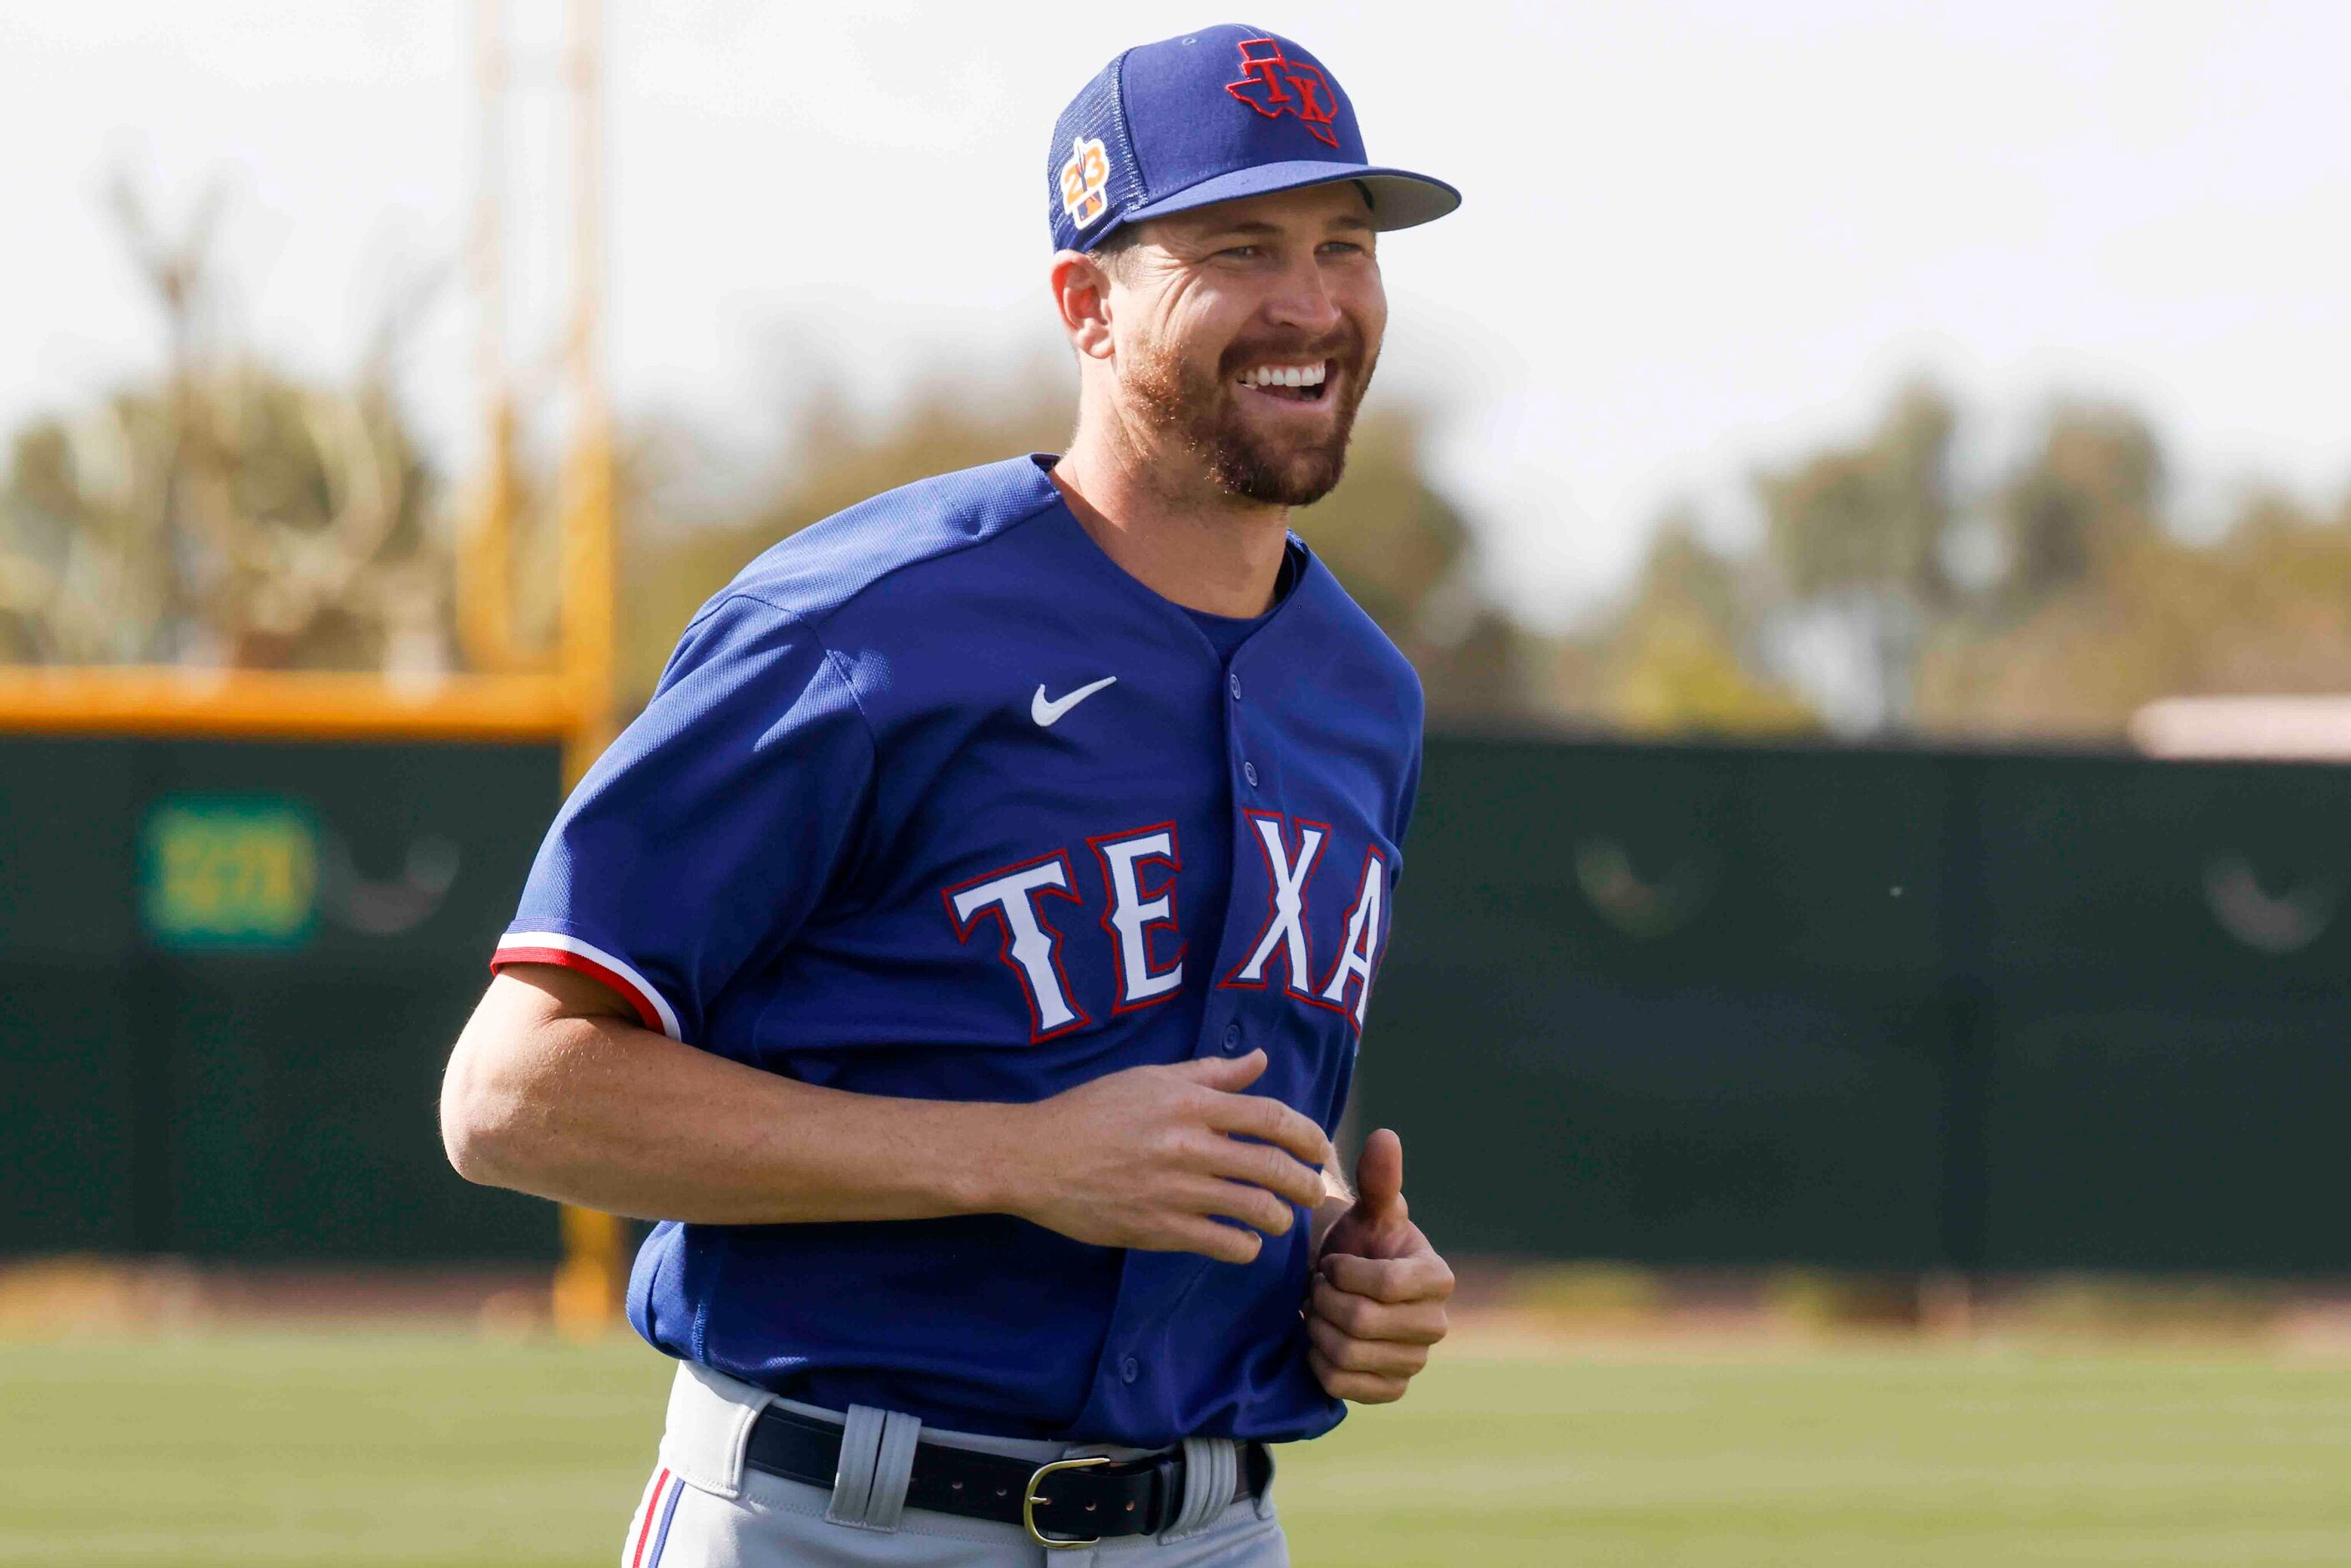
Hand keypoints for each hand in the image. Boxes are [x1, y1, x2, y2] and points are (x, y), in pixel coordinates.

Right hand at [1003, 1050, 1332, 1264]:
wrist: (1035, 1158)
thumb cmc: (1091, 1111)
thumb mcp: (1151, 1079)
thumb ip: (1211, 1074)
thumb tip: (1260, 1060)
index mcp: (1191, 1104)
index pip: (1272, 1118)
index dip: (1309, 1135)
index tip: (1320, 1149)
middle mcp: (1191, 1146)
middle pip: (1275, 1167)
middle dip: (1307, 1183)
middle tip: (1315, 1191)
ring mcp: (1177, 1192)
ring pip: (1256, 1209)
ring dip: (1279, 1217)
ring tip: (1279, 1219)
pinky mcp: (1160, 1230)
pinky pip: (1224, 1244)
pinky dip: (1245, 1246)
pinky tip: (1245, 1242)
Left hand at [1305, 1129, 1452, 1403]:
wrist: (1348, 1287)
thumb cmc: (1361, 1242)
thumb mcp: (1368, 1209)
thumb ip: (1378, 1179)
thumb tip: (1384, 1137)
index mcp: (1437, 1277)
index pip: (1384, 1284)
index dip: (1344, 1273)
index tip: (1331, 1262)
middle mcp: (1436, 1324)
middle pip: (1363, 1322)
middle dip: (1325, 1301)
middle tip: (1315, 1286)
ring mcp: (1415, 1361)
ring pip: (1349, 1354)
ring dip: (1318, 1329)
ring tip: (1317, 1310)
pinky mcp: (1391, 1390)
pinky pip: (1343, 1385)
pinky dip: (1320, 1362)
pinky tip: (1318, 1340)